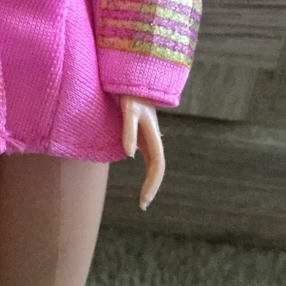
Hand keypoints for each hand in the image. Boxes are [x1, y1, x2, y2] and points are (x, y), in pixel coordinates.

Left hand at [119, 94, 165, 210]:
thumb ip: (129, 130)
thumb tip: (130, 155)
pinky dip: (147, 171)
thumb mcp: (128, 109)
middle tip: (143, 205)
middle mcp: (154, 139)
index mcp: (153, 136)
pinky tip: (142, 177)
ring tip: (143, 198)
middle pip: (157, 168)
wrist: (133, 79)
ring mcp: (149, 137)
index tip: (144, 201)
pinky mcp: (143, 134)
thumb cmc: (130, 93)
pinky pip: (148, 156)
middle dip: (152, 187)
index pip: (157, 167)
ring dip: (151, 181)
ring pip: (154, 164)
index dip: (152, 184)